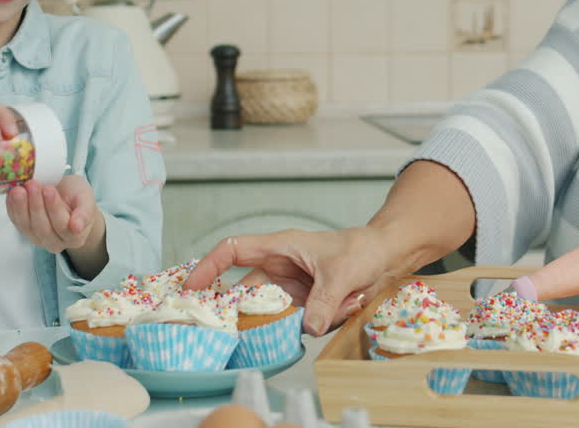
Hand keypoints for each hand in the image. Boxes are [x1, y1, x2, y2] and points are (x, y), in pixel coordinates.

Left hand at [6, 176, 103, 253]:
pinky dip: (12, 207)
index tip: (48, 189)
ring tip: (19, 189)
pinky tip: (11, 194)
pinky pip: (16, 221)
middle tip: (32, 184)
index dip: (54, 208)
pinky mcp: (23, 230)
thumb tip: (77, 227)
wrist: (64, 195)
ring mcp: (37, 238)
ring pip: (27, 227)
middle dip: (36, 205)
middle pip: (43, 228)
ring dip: (21, 207)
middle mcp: (55, 243)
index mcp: (74, 237)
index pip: (62, 226)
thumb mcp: (86, 198)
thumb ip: (85, 212)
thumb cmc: (77, 196)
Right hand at [183, 227, 394, 336]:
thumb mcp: (343, 272)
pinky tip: (344, 305)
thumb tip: (307, 328)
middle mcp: (279, 269)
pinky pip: (295, 323)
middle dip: (243, 311)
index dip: (209, 266)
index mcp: (280, 247)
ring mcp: (290, 289)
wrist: (387, 257)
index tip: (191, 287)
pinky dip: (312, 324)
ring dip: (290, 320)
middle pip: (245, 292)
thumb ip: (324, 301)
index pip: (234, 251)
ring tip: (324, 309)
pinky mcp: (304, 306)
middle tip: (235, 331)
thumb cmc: (361, 249)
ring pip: (272, 313)